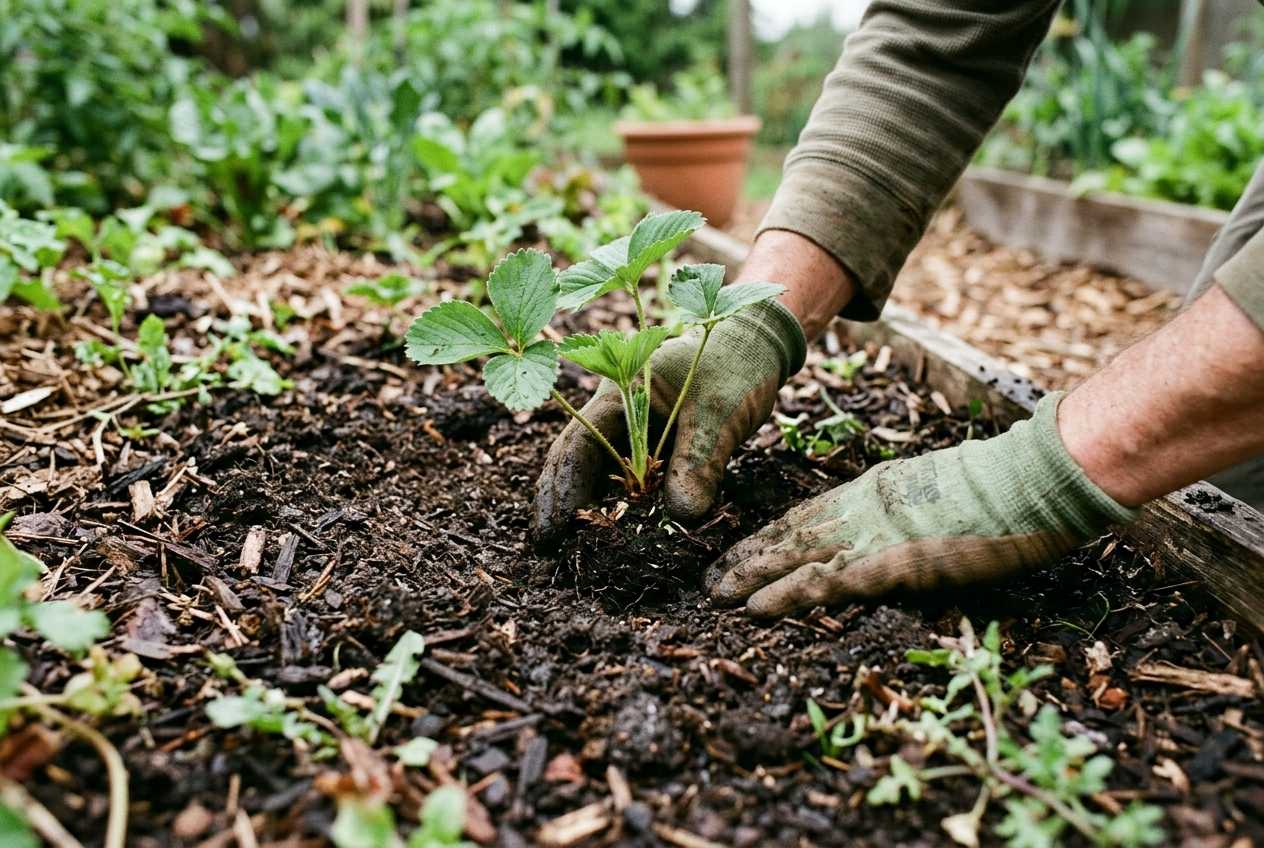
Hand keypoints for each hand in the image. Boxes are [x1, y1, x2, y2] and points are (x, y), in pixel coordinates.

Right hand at [533, 299, 805, 541]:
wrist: (758, 346)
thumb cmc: (736, 366)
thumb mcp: (720, 413)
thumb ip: (699, 461)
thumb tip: (681, 516)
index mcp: (618, 394)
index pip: (577, 447)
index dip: (561, 490)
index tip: (552, 531)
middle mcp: (616, 414)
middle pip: (576, 462)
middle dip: (561, 504)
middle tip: (548, 550)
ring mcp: (633, 430)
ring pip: (599, 473)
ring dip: (588, 509)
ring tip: (574, 551)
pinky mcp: (654, 447)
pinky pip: (630, 480)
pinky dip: (622, 507)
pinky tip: (615, 536)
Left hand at [705, 393, 1138, 616]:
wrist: (1030, 480)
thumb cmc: (1004, 490)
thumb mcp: (944, 494)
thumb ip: (911, 513)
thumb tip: (899, 534)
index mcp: (875, 490)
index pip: (808, 514)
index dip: (770, 535)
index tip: (741, 549)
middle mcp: (860, 507)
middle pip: (788, 533)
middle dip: (746, 556)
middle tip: (709, 577)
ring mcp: (871, 533)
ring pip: (792, 557)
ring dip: (749, 577)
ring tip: (713, 595)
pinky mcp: (887, 562)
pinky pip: (824, 582)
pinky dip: (784, 596)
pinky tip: (754, 609)